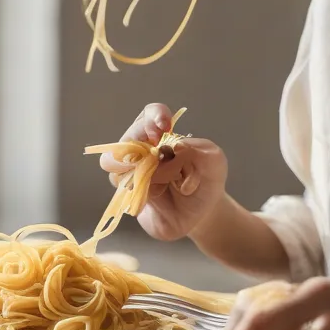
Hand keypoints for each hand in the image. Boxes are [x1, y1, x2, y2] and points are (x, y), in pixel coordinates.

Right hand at [98, 103, 227, 241]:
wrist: (203, 214)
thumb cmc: (206, 181)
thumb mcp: (214, 162)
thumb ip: (197, 151)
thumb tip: (172, 148)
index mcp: (162, 135)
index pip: (149, 115)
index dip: (154, 116)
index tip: (166, 126)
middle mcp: (143, 150)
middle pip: (125, 140)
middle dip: (139, 148)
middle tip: (159, 159)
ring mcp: (133, 172)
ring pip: (115, 164)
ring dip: (139, 171)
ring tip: (165, 181)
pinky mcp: (129, 194)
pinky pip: (123, 188)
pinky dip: (141, 190)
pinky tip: (159, 195)